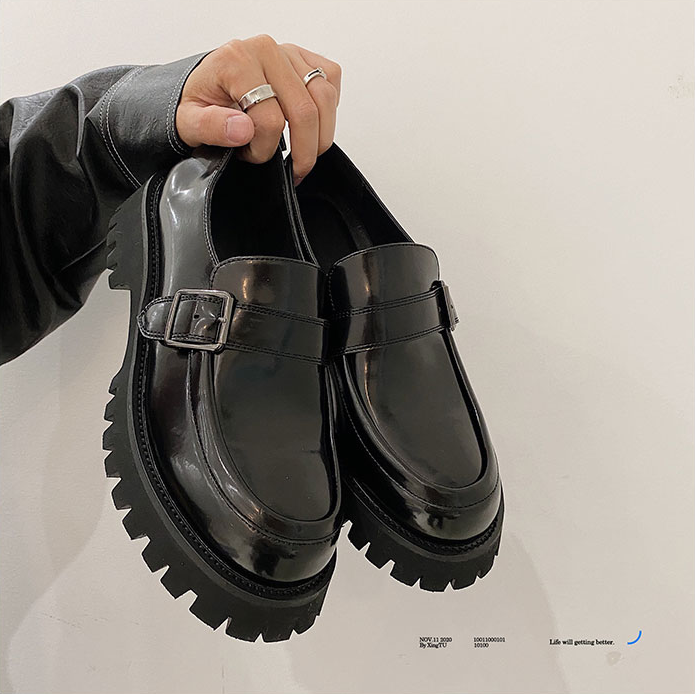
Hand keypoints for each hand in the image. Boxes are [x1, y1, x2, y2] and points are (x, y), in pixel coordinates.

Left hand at [175, 34, 340, 185]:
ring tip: (305, 153)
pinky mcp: (304, 57)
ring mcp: (288, 52)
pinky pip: (331, 81)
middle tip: (294, 170)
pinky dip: (328, 109)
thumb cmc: (201, 102)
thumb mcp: (189, 122)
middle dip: (304, 152)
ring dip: (320, 137)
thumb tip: (243, 129)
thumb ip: (211, 127)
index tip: (251, 156)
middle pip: (304, 111)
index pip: (270, 119)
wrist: (205, 84)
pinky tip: (312, 124)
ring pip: (324, 99)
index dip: (264, 150)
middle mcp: (266, 50)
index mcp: (237, 61)